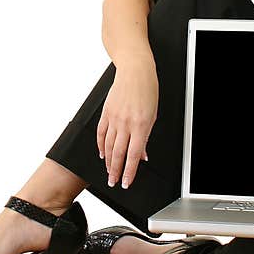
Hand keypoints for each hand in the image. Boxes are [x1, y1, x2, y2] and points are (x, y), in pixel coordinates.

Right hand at [97, 61, 158, 188]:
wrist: (135, 71)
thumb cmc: (148, 89)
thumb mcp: (153, 115)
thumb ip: (146, 137)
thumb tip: (142, 154)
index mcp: (141, 125)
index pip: (133, 155)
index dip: (129, 172)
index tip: (127, 182)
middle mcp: (126, 123)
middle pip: (118, 154)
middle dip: (116, 171)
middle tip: (114, 182)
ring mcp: (114, 118)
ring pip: (108, 146)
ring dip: (108, 161)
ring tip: (109, 172)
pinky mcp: (106, 112)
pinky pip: (101, 133)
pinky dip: (101, 145)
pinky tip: (102, 153)